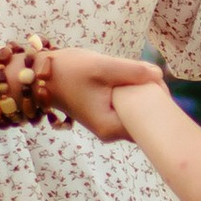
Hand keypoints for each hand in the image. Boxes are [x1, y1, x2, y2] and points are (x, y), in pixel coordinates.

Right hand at [41, 49, 164, 140]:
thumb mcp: (103, 67)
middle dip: (152, 99)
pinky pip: (127, 108)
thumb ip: (133, 72)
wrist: (40, 74)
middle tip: (151, 77)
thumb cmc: (68, 71)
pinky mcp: (105, 115)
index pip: (149, 124)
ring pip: (136, 112)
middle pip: (145, 120)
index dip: (159, 104)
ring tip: (140, 76)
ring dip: (141, 95)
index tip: (159, 84)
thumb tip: (159, 76)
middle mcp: (110, 132)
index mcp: (111, 127)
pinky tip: (130, 81)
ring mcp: (107, 125)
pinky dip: (132, 95)